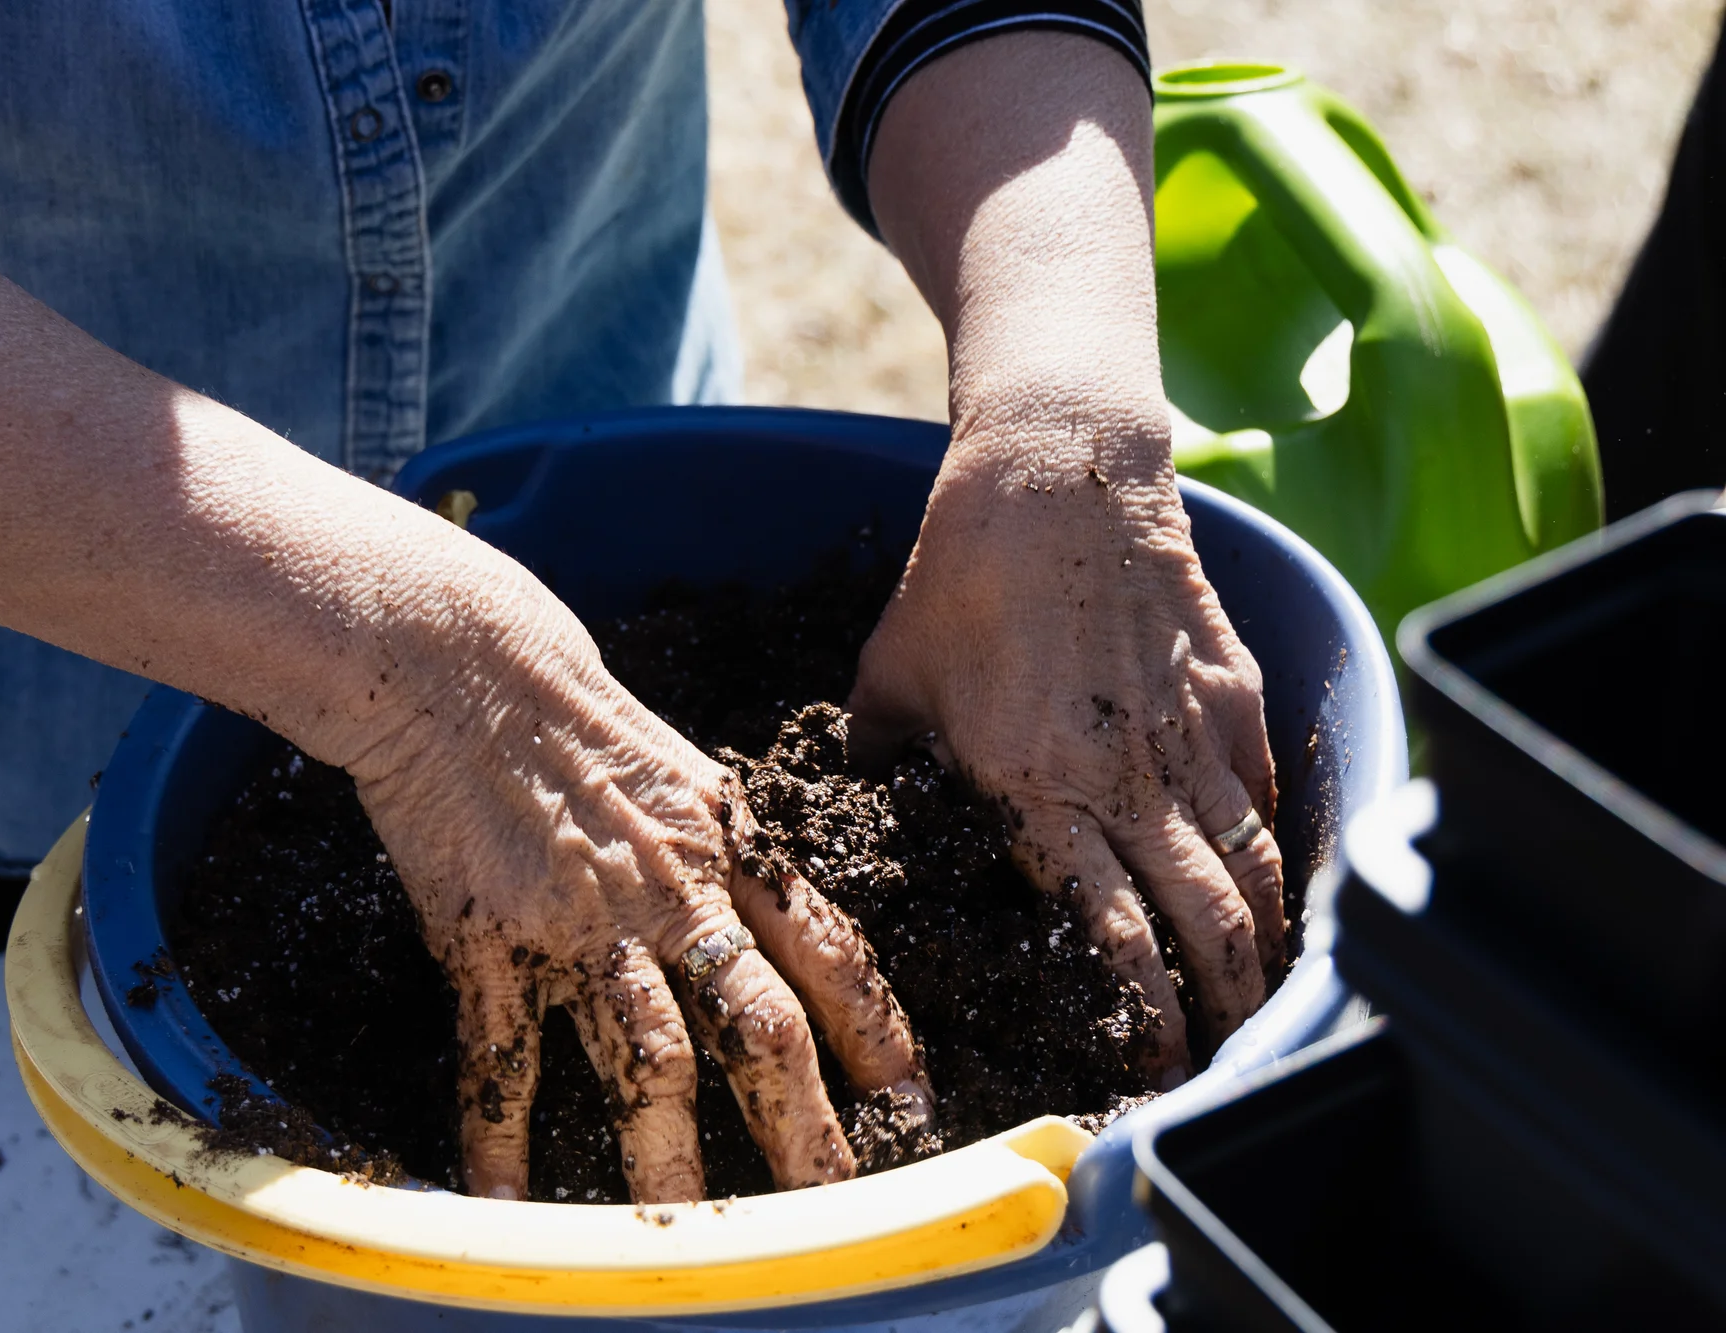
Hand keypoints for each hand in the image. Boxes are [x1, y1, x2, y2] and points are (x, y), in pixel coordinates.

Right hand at [340, 523, 926, 1200]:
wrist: (467, 670)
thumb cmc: (583, 721)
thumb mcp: (693, 779)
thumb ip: (739, 859)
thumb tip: (784, 935)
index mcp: (735, 850)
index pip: (833, 954)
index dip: (881, 1035)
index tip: (913, 1106)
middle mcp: (673, 895)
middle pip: (760, 1027)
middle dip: (805, 1130)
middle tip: (837, 1212)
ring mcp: (581, 924)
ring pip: (646, 1059)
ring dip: (670, 1159)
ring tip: (691, 1241)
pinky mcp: (492, 941)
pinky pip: (504, 1059)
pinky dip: (503, 1139)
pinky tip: (508, 1205)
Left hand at [848, 445, 1283, 1081]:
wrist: (1056, 470)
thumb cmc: (959, 574)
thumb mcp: (891, 675)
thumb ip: (875, 758)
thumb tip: (846, 803)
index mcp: (1035, 790)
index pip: (1109, 937)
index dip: (1140, 1014)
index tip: (1147, 1064)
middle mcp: (1127, 780)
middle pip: (1203, 924)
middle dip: (1221, 1005)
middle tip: (1223, 1051)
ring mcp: (1191, 737)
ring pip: (1249, 870)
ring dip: (1262, 944)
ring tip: (1264, 993)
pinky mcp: (1231, 692)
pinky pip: (1265, 796)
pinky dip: (1273, 852)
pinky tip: (1270, 886)